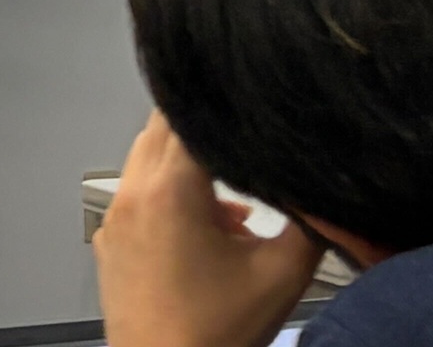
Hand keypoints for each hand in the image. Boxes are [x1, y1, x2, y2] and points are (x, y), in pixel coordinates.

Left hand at [96, 111, 322, 346]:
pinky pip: (135, 198)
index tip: (246, 109)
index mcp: (170, 191)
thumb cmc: (215, 332)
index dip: (221, 108)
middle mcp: (132, 196)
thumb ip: (310, 223)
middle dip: (202, 133)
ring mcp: (115, 220)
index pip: (187, 116)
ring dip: (184, 168)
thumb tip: (322, 191)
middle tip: (241, 147)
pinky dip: (165, 198)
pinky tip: (205, 232)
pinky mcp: (110, 243)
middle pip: (161, 132)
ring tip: (230, 205)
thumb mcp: (283, 274)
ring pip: (145, 164)